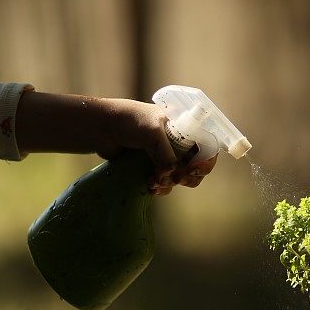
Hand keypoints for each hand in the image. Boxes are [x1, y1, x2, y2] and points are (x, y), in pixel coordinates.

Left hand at [94, 99, 217, 194]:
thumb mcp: (152, 133)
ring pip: (181, 179)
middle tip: (176, 178)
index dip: (205, 161)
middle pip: (197, 167)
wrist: (101, 127)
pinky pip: (165, 184)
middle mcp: (179, 143)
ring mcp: (166, 156)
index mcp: (185, 128)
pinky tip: (150, 187)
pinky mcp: (152, 168)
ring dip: (171, 184)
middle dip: (187, 177)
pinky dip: (160, 188)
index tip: (193, 170)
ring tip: (154, 182)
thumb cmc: (128, 121)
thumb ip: (165, 155)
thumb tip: (169, 177)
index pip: (207, 147)